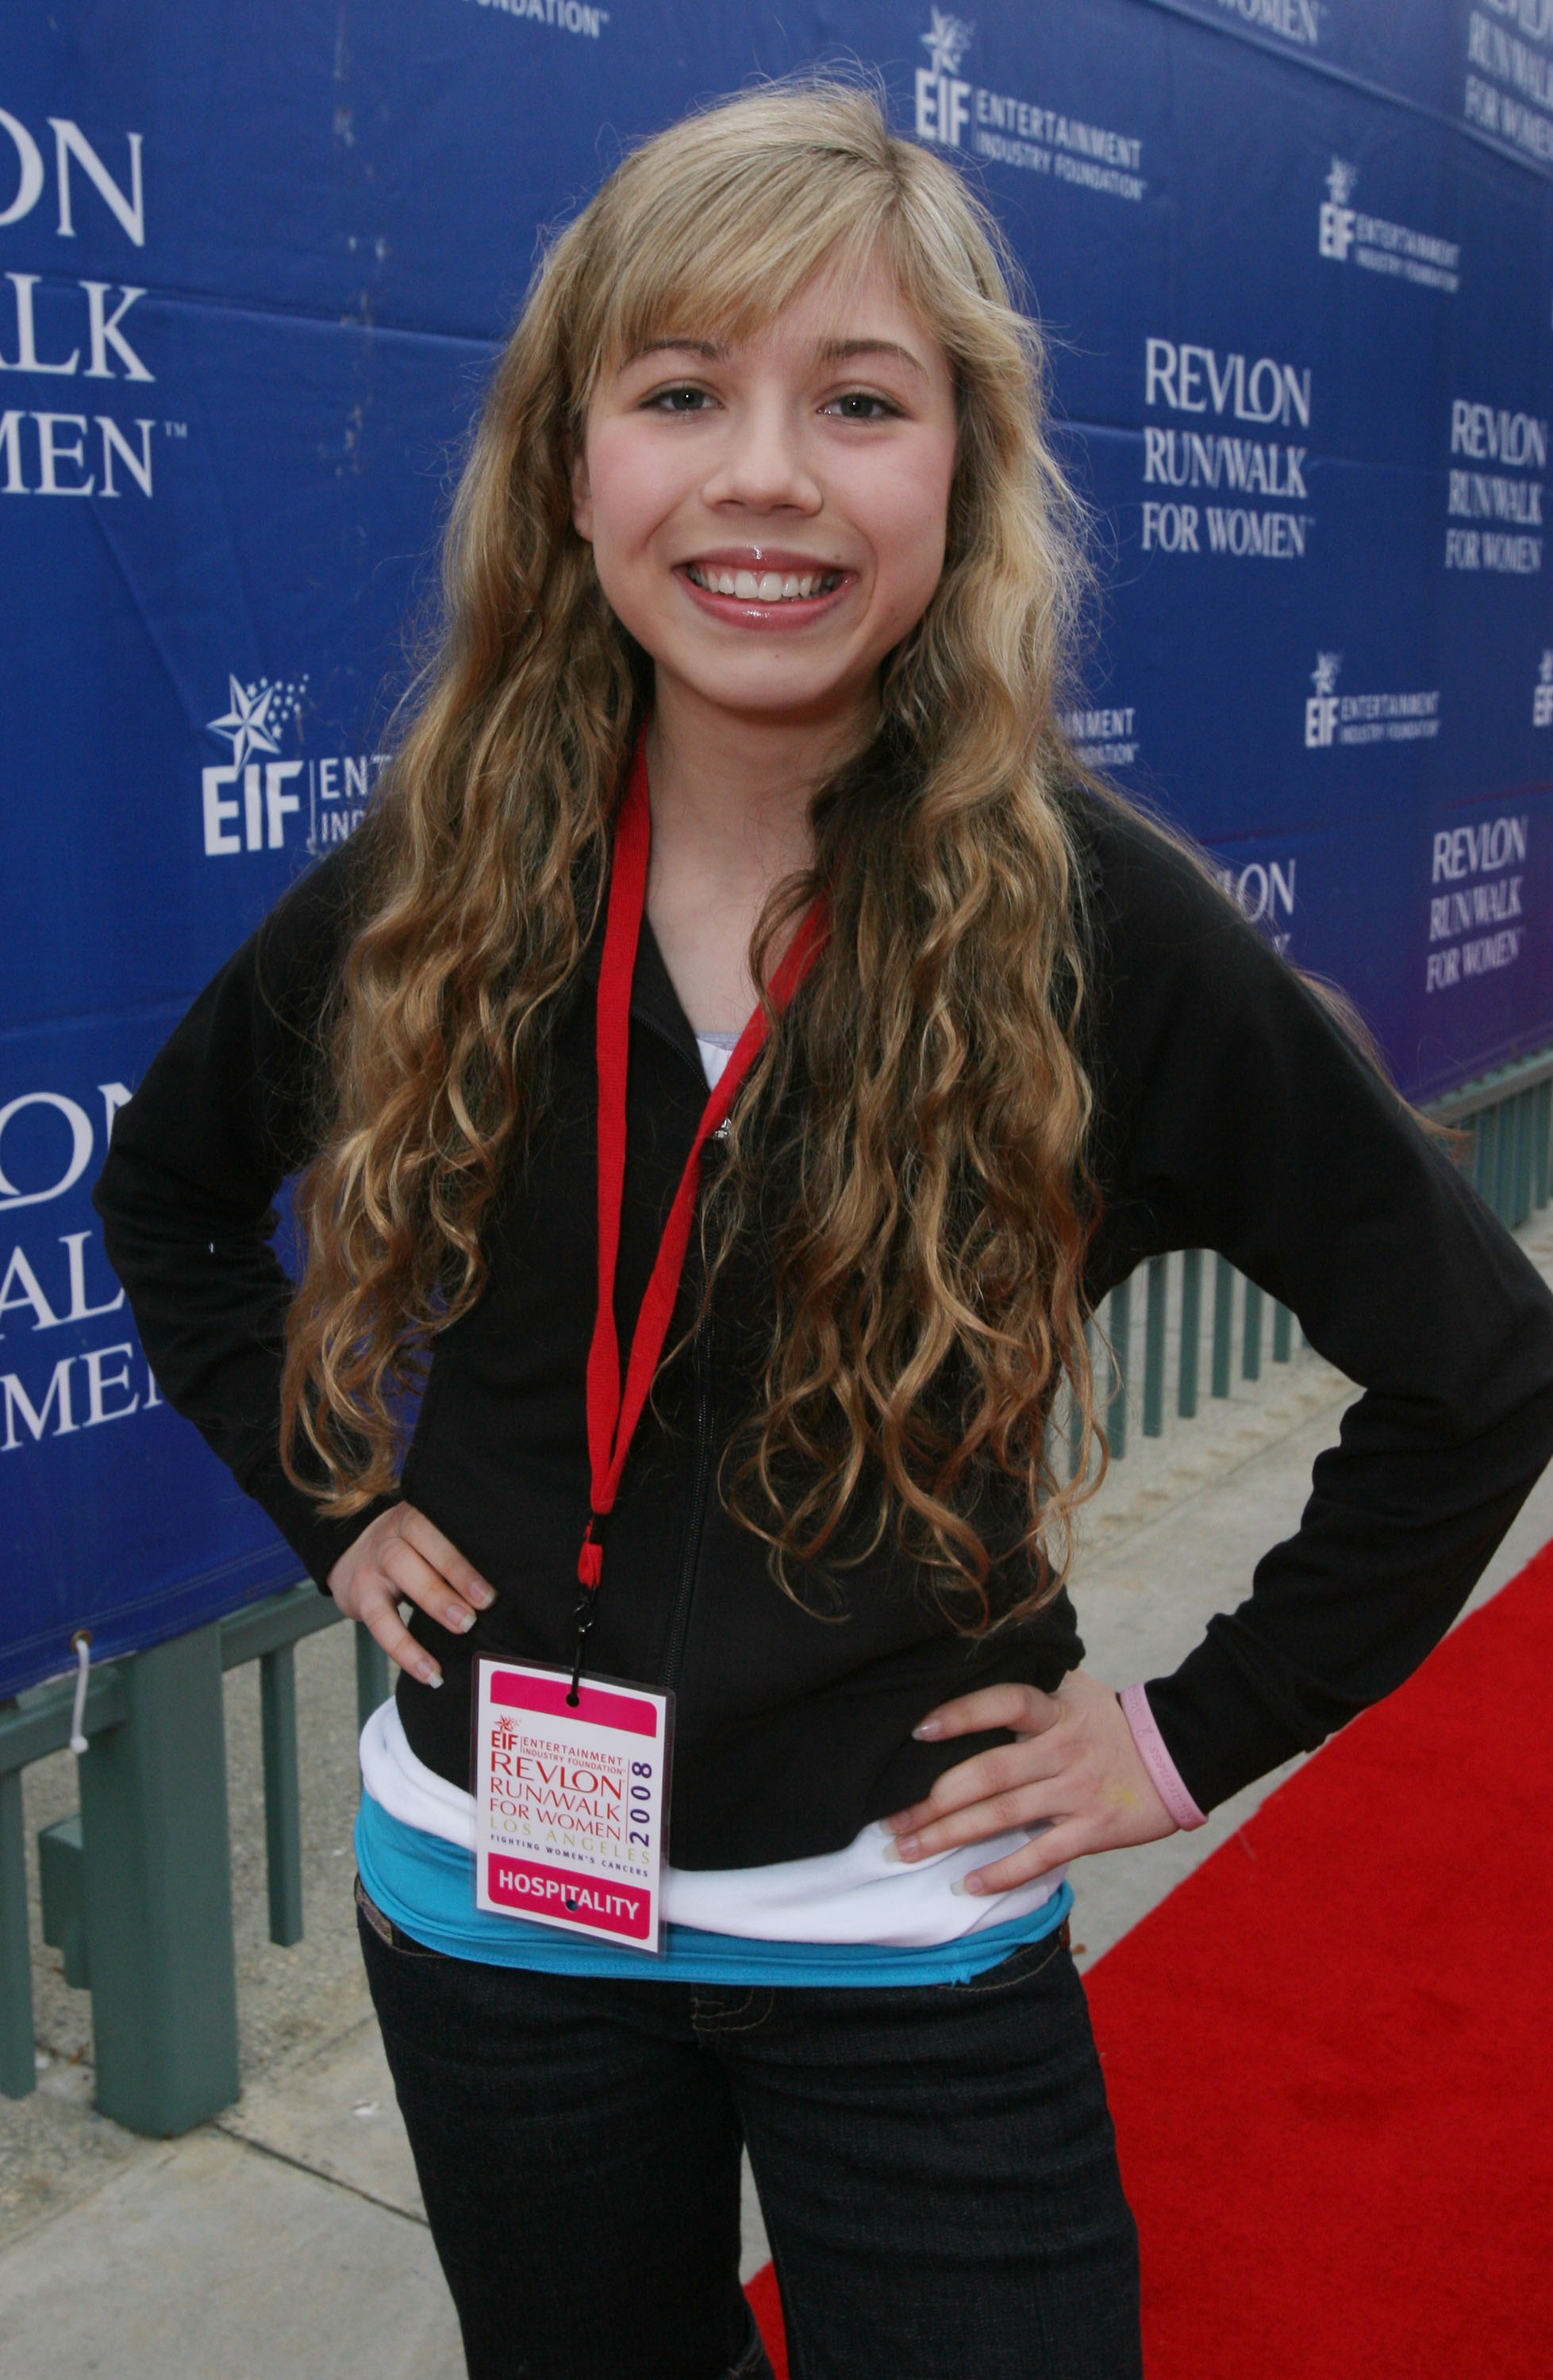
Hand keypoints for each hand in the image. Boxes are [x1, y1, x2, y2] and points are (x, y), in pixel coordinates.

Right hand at [327, 1501, 494, 1689]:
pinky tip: (430, 1673)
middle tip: (485, 1602)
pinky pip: (381, 1622)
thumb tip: (513, 1585)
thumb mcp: (429, 1542)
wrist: (347, 1562)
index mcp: (419, 1515)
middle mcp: (395, 1532)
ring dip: (436, 1600)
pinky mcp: (361, 1594)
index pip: (444, 1524)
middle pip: (424, 1542)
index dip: (469, 1552)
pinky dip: (405, 1650)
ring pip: (402, 1571)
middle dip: (457, 1572)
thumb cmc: (410, 1555)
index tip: (494, 1581)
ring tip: (464, 1626)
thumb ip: (460, 1552)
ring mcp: (374, 1561)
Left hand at [885, 1670, 1176, 1894]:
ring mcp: (1077, 1792)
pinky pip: (1041, 1855)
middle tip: (892, 1821)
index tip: (918, 1730)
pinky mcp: (1093, 1830)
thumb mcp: (1072, 1691)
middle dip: (935, 1801)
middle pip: (990, 1773)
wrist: (1178, 1755)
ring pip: (1005, 1817)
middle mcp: (1063, 1749)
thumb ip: (1026, 1689)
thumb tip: (965, 1672)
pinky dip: (1003, 1873)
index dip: (962, 1714)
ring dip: (952, 1837)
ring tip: (909, 1851)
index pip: (1005, 1703)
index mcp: (1055, 1710)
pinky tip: (968, 1884)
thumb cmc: (1108, 1721)